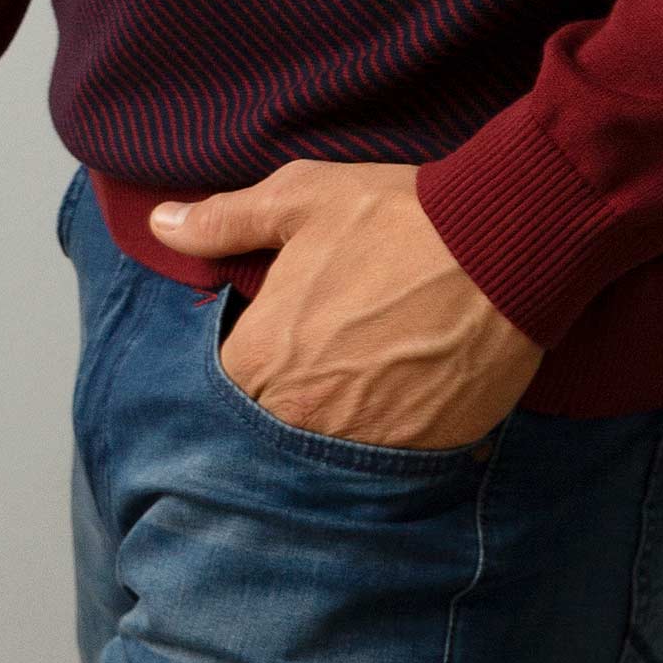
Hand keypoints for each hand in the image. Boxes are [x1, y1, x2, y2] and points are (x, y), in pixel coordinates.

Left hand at [150, 159, 545, 451]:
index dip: (247, 357)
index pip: (223, 386)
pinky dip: (390, 436)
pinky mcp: (421, 457)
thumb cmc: (396, 218)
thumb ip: (224, 220)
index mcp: (262, 359)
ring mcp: (363, 447)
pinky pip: (386, 464)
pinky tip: (405, 393)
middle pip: (271, 425)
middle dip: (287, 396)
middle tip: (326, 354)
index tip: (273, 336)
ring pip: (326, 450)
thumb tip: (162, 225)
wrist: (501, 248)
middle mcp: (301, 418)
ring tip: (366, 374)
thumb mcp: (301, 198)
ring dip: (336, 421)